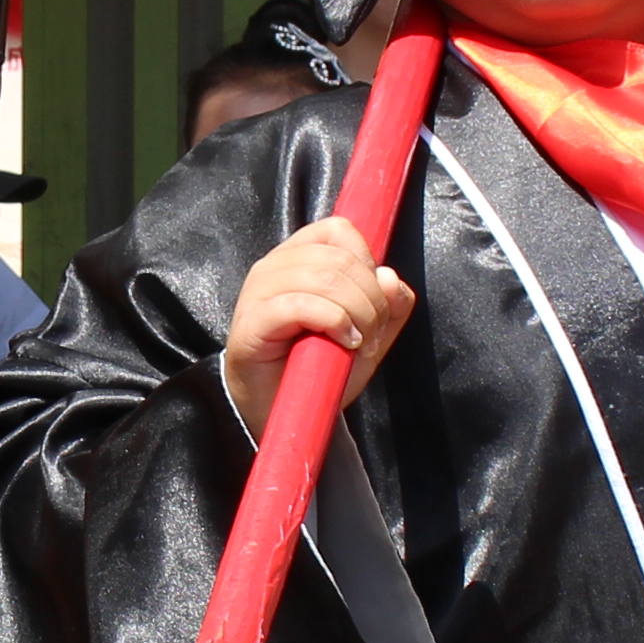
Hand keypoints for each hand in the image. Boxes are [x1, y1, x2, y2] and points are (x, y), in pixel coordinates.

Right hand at [220, 214, 414, 435]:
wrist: (280, 411)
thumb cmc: (318, 367)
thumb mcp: (368, 334)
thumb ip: (389, 306)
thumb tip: (390, 278)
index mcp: (298, 257)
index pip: (339, 231)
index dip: (367, 263)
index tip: (374, 303)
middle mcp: (274, 266)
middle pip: (340, 258)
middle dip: (371, 299)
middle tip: (372, 335)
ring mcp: (258, 291)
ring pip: (325, 278)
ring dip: (357, 313)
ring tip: (358, 343)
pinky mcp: (252, 321)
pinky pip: (301, 304)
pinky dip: (333, 322)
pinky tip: (343, 343)